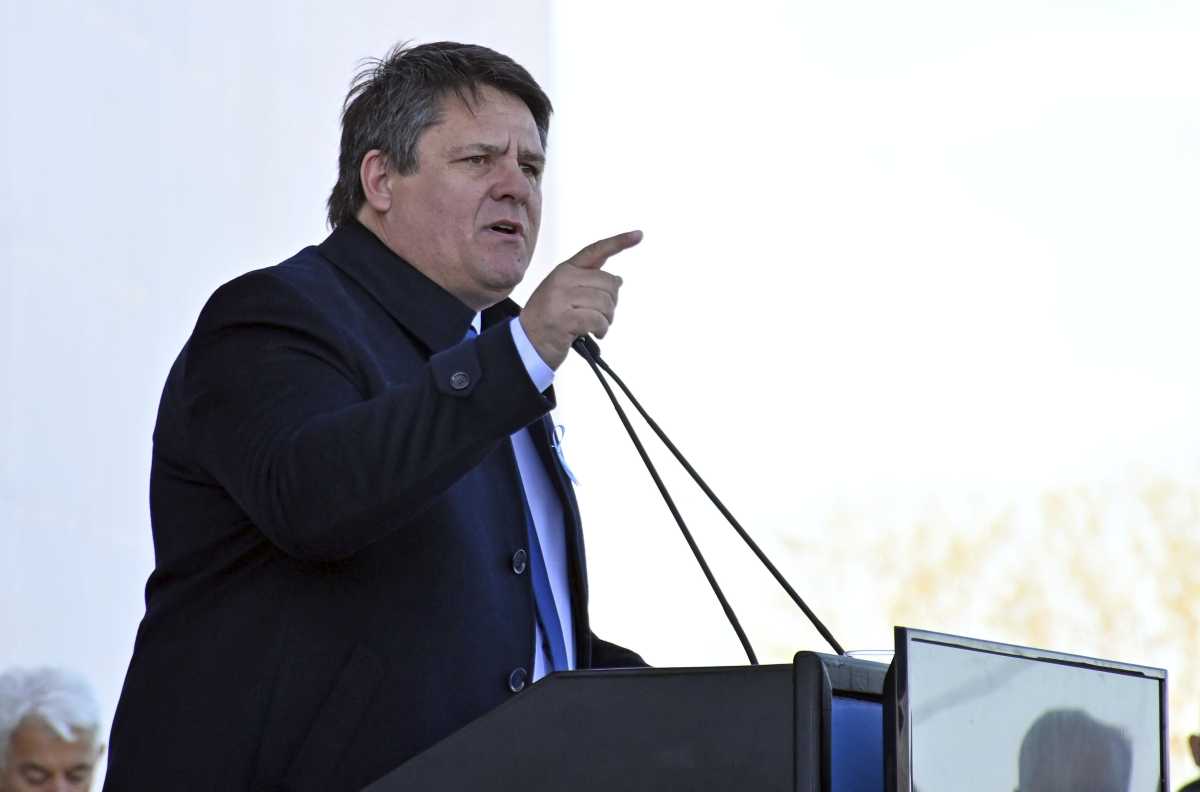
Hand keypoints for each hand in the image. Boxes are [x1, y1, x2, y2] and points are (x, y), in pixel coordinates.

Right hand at [520, 230, 642, 368]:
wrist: (527, 343)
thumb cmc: (551, 318)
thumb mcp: (565, 293)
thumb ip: (589, 283)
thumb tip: (619, 280)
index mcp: (565, 270)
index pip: (595, 250)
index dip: (619, 242)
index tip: (639, 234)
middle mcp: (563, 279)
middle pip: (609, 283)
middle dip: (612, 303)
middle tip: (602, 316)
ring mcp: (561, 299)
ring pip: (605, 303)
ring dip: (607, 319)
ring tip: (596, 326)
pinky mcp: (564, 319)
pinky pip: (597, 320)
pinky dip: (601, 329)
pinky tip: (595, 333)